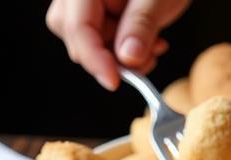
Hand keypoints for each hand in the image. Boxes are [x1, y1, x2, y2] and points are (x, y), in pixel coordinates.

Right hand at [46, 0, 189, 89]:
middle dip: (110, 57)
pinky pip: (103, 39)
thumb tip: (127, 59)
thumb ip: (141, 25)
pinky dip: (126, 49)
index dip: (94, 59)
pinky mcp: (100, 11)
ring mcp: (88, 2)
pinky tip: (149, 41)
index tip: (114, 82)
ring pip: (89, 42)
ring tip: (154, 45)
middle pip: (76, 36)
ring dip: (121, 56)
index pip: (78, 26)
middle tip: (145, 59)